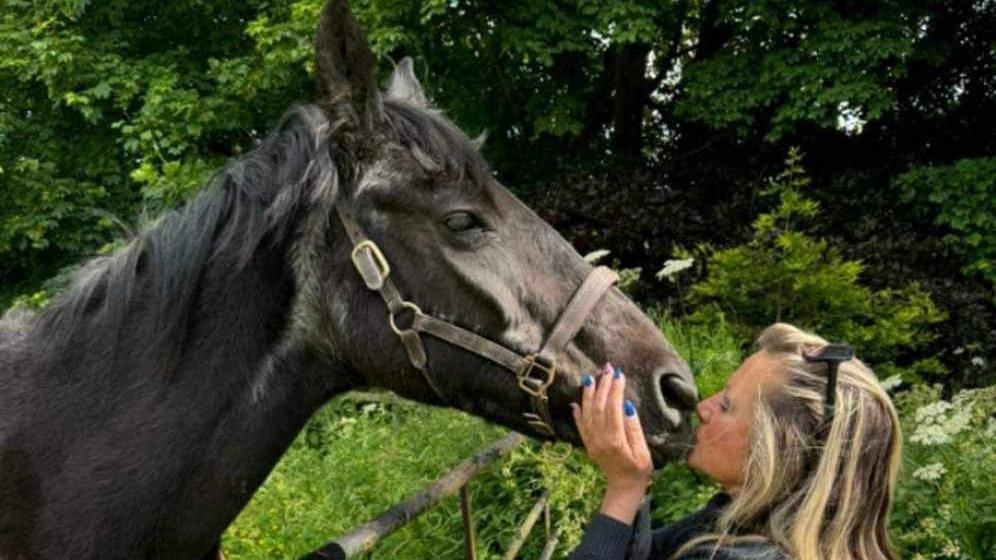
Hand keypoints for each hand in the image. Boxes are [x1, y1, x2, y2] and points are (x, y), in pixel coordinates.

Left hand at [571, 362, 653, 523]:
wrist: (624, 489)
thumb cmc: (639, 470)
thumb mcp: (643, 451)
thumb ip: (633, 428)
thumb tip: (626, 406)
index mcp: (615, 440)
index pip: (613, 409)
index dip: (615, 390)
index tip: (618, 374)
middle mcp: (600, 440)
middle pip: (598, 407)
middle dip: (602, 386)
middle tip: (606, 368)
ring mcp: (591, 443)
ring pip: (587, 413)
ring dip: (588, 394)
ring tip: (590, 377)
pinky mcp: (588, 445)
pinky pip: (580, 426)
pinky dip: (577, 412)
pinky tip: (576, 401)